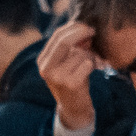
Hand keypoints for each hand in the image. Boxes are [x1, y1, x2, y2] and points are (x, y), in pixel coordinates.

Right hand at [40, 20, 99, 135]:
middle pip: (64, 41)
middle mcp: (46, 68)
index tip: (86, 25)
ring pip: (79, 53)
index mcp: (42, 60)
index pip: (57, 36)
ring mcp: (57, 77)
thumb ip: (72, 46)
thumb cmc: (74, 82)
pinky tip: (93, 71)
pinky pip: (86, 64)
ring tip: (93, 61)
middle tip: (93, 31)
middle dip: (81, 33)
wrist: (75, 110)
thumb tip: (84, 27)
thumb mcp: (67, 63)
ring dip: (90, 54)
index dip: (73, 27)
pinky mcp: (70, 84)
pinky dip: (93, 65)